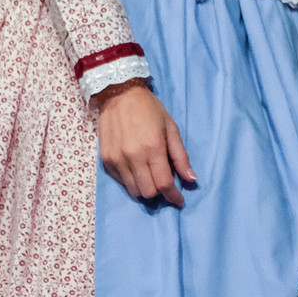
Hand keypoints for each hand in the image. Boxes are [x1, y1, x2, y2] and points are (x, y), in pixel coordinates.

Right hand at [94, 82, 195, 206]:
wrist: (119, 96)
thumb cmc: (151, 110)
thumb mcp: (172, 129)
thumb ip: (180, 156)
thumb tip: (191, 179)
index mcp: (153, 148)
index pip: (164, 183)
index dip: (174, 196)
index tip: (179, 201)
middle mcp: (133, 157)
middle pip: (148, 192)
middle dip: (160, 193)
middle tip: (166, 186)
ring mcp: (117, 160)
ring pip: (133, 190)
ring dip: (145, 189)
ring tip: (152, 178)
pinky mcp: (106, 160)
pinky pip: (121, 182)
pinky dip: (131, 182)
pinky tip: (138, 170)